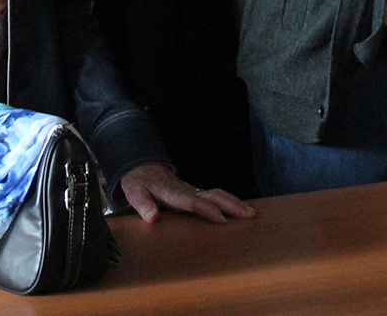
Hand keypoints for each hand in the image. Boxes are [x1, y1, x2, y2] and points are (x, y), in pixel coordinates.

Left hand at [118, 162, 256, 223]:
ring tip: (252, 213)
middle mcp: (187, 190)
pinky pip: (215, 196)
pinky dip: (230, 201)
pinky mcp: (195, 193)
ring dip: (235, 203)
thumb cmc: (139, 182)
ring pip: (217, 194)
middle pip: (212, 196)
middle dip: (231, 205)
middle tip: (249, 215)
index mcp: (172, 192)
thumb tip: (152, 217)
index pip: (192, 201)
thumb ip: (142, 204)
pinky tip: (241, 209)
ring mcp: (193, 190)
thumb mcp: (134, 192)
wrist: (142, 167)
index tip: (221, 220)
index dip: (207, 210)